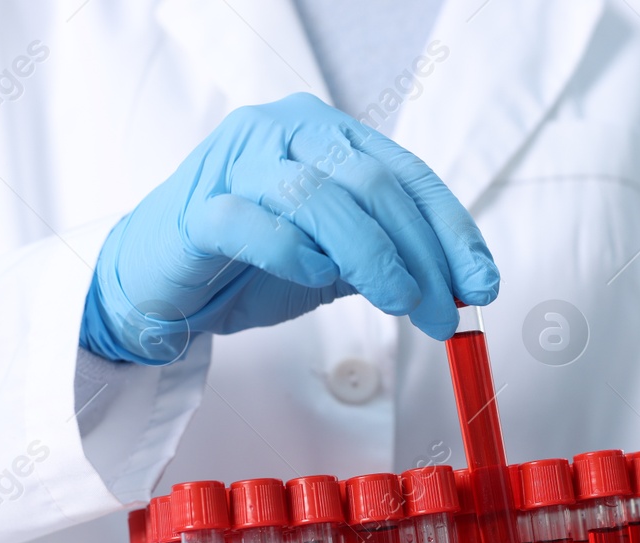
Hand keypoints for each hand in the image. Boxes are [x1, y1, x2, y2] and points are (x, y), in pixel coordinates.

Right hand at [80, 92, 499, 363]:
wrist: (159, 283)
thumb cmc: (247, 264)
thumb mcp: (333, 261)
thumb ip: (385, 261)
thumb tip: (453, 292)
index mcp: (327, 135)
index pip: (407, 175)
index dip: (452, 231)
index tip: (480, 284)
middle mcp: (284, 132)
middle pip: (371, 184)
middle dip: (418, 255)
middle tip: (442, 313)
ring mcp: (237, 163)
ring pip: (319, 196)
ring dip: (370, 255)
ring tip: (399, 303)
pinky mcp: (198, 208)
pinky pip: (253, 221)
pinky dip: (291, 250)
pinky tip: (315, 277)